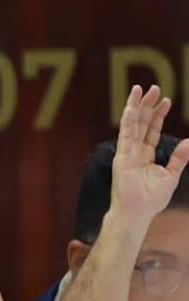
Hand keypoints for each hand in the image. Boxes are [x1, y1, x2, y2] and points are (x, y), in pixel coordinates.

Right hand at [111, 84, 188, 220]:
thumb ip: (178, 159)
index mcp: (145, 156)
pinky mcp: (121, 157)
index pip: (152, 130)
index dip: (159, 115)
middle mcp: (134, 151)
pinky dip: (127, 121)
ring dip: (136, 106)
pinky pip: (125, 136)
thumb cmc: (150, 200)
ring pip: (132, 124)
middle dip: (148, 105)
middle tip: (155, 88)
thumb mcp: (170, 176)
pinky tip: (129, 108)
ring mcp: (126, 153)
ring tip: (141, 89)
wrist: (137, 213)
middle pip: (141, 123)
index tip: (167, 100)